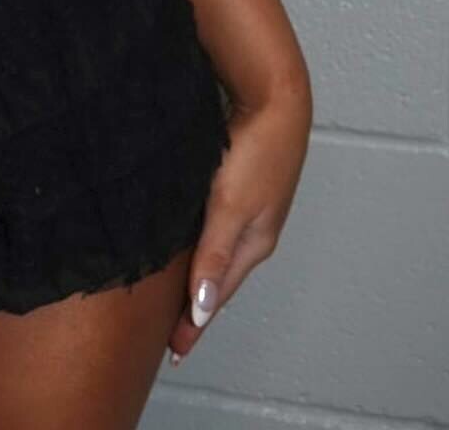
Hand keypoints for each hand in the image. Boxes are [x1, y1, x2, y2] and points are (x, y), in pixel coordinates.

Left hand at [166, 78, 311, 366]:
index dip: (196, 322)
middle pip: (219, 277)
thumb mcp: (231, 208)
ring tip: (176, 292)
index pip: (218, 294)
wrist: (275, 98)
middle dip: (197, 305)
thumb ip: (214, 256)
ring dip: (197, 273)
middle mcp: (251, 230)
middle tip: (173, 330)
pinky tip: (184, 237)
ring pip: (215, 251)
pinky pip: (212, 224)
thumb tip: (202, 309)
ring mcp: (247, 207)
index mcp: (253, 243)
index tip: (176, 351)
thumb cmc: (258, 151)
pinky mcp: (237, 184)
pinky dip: (197, 241)